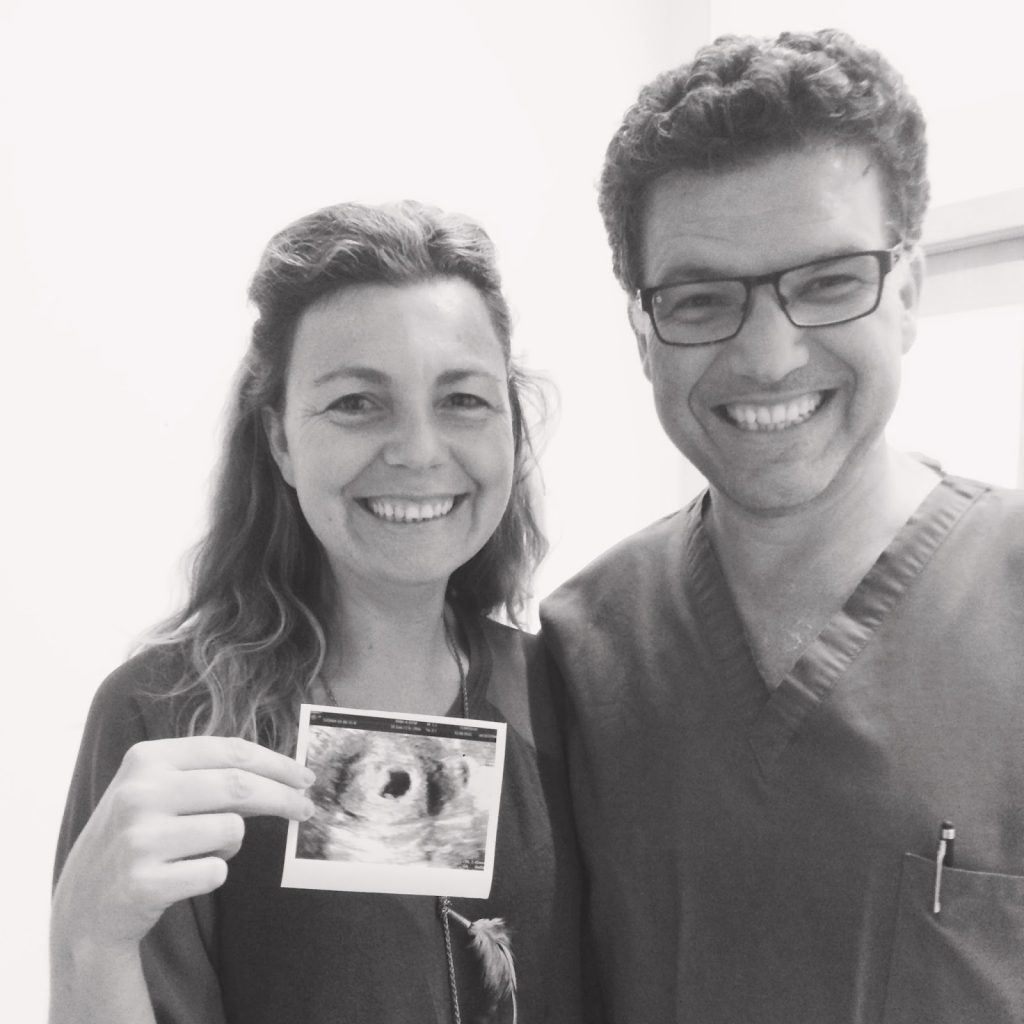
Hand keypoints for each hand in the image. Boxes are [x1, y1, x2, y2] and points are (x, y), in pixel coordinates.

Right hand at [52, 735, 314, 954]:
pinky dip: (213, 874)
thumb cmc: (139, 836)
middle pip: (240, 786)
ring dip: (232, 844)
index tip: (304, 776)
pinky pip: (216, 871)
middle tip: (306, 809)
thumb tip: (284, 772)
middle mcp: (140, 793)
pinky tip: (183, 877)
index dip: (276, 763)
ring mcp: (140, 838)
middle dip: (283, 797)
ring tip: (201, 851)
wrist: (85, 904)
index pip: (230, 751)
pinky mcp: (145, 882)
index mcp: (146, 759)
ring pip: (232, 830)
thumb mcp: (158, 789)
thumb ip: (209, 773)